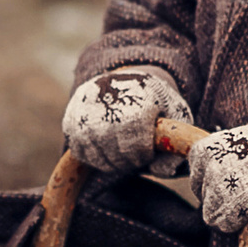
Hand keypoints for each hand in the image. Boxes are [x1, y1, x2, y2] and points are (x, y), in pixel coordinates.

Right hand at [63, 67, 192, 176]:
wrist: (126, 75)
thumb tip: (162, 171)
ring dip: (112, 162)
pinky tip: (106, 149)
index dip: (144, 156)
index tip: (148, 152)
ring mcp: (86, 115)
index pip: (137, 149)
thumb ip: (175, 144)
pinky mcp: (71, 120)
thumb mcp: (176, 114)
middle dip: (129, 162)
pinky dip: (93, 157)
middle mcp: (107, 110)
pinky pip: (80, 152)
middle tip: (136, 156)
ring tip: (122, 153)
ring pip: (97, 157)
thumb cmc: (155, 99)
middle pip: (117, 155)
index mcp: (137, 106)